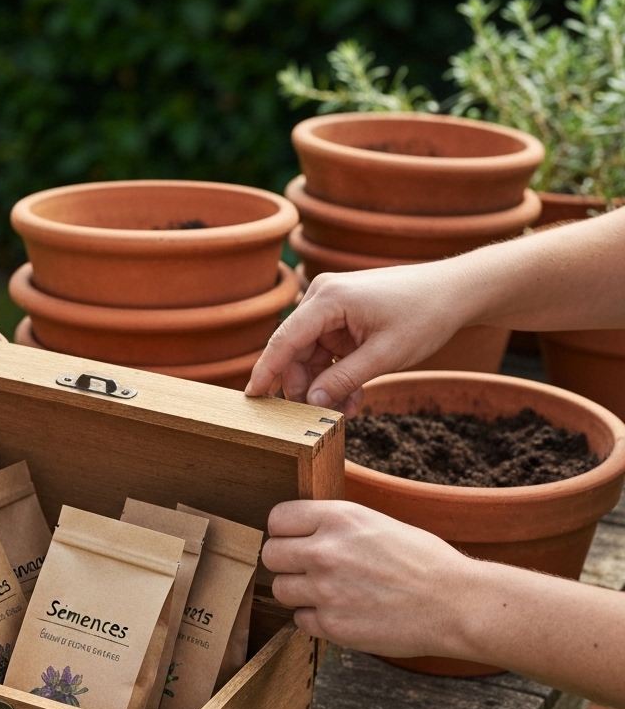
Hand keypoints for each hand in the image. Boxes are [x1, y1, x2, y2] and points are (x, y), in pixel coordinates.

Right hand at [245, 264, 464, 416]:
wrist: (455, 293)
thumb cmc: (424, 315)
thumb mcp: (384, 356)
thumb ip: (344, 380)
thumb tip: (312, 403)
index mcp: (328, 298)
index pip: (284, 340)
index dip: (266, 371)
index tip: (252, 398)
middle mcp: (322, 297)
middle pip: (295, 351)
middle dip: (305, 387)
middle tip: (318, 416)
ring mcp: (331, 308)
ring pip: (311, 357)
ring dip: (324, 386)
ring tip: (345, 410)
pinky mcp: (342, 319)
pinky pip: (327, 354)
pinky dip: (336, 376)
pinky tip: (352, 397)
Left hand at [261, 499, 472, 656]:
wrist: (455, 604)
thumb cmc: (424, 561)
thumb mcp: (377, 523)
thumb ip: (336, 526)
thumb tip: (304, 531)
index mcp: (339, 518)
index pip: (277, 519)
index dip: (283, 531)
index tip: (294, 540)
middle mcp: (325, 551)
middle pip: (270, 555)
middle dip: (285, 562)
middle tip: (306, 569)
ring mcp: (325, 590)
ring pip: (280, 589)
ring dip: (297, 592)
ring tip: (326, 592)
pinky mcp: (332, 625)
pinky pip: (300, 620)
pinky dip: (315, 619)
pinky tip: (341, 612)